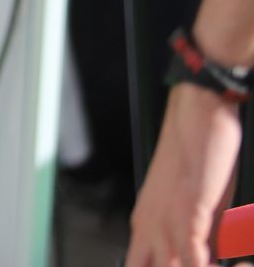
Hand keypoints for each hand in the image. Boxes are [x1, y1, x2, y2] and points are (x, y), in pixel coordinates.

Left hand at [125, 83, 244, 266]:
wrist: (197, 115)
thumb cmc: (196, 155)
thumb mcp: (195, 203)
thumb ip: (201, 236)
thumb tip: (212, 256)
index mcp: (144, 223)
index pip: (139, 265)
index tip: (186, 266)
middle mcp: (148, 226)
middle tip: (203, 264)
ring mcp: (165, 222)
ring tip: (228, 265)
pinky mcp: (188, 214)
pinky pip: (193, 260)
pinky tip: (226, 266)